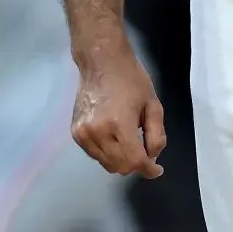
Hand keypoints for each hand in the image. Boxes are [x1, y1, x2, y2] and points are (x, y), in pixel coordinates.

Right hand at [71, 42, 165, 178]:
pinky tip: (114, 137)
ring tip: (129, 140)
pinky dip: (107, 153)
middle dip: (136, 164)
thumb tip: (152, 157)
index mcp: (119, 125)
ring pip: (106, 164)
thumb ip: (156, 135)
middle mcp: (98, 133)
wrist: (102, 62)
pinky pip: (95, 155)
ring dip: (121, 160)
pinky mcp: (75, 133)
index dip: (149, 169)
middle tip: (144, 150)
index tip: (157, 170)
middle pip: (120, 167)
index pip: (134, 161)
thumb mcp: (153, 104)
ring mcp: (83, 134)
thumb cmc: (131, 80)